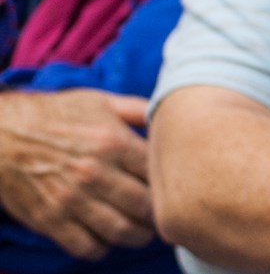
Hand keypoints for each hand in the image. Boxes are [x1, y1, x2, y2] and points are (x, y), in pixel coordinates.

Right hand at [0, 90, 154, 259]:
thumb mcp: (101, 101)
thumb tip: (169, 114)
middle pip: (144, 205)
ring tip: (140, 233)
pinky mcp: (50, 220)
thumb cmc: (55, 115)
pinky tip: (105, 240)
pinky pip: (84, 246)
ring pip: (119, 230)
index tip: (173, 186)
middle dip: (157, 214)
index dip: (170, 181)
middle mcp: (96, 173)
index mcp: (113, 142)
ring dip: (136, 236)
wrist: (3, 134)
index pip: (158, 171)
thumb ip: (138, 109)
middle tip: (161, 216)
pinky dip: (101, 249)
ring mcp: (72, 199)